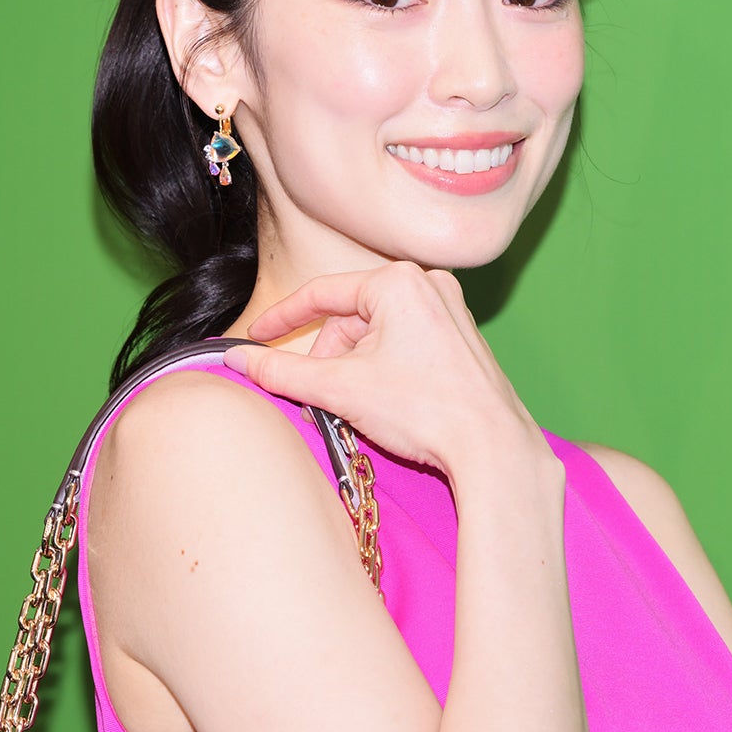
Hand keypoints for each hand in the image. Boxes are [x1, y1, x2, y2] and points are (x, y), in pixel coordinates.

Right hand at [225, 261, 544, 475]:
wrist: (493, 449)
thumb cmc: (425, 411)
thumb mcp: (341, 390)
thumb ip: (281, 372)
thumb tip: (239, 360)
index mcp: (398, 282)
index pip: (321, 294)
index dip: (281, 319)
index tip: (254, 339)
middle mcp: (428, 284)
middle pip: (350, 319)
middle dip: (330, 361)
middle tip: (324, 401)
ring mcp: (450, 309)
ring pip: (376, 335)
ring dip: (356, 370)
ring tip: (360, 409)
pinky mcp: (461, 337)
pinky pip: (404, 344)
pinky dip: (383, 371)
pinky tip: (387, 405)